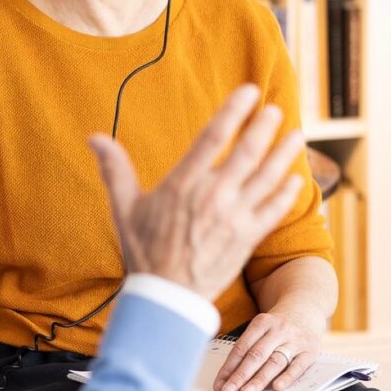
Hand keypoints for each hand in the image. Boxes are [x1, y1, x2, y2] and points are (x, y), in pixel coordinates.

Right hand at [89, 84, 304, 302]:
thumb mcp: (124, 208)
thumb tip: (94, 138)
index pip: (213, 138)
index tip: (248, 92)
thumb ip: (115, 169)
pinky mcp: (247, 239)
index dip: (233, 111)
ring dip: (284, 154)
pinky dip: (286, 194)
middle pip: (247, 153)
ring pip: (266, 178)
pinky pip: (273, 211)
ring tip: (296, 135)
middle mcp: (213, 196)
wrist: (166, 298)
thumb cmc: (143, 251)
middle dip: (264, 127)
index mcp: (184, 184)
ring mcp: (234, 218)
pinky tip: (295, 179)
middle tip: (276, 109)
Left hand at [212, 311, 320, 390]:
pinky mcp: (310, 351)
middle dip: (240, 376)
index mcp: (262, 322)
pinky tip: (276, 388)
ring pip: (274, 361)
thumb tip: (230, 377)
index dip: (228, 368)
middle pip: (256, 355)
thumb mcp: (263, 328)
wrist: (306, 310)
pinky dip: (287, 378)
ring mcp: (295, 340)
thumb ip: (249, 348)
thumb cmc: (278, 327)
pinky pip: (298, 367)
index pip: (242, 347)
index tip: (219, 385)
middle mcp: (278, 330)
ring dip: (259, 380)